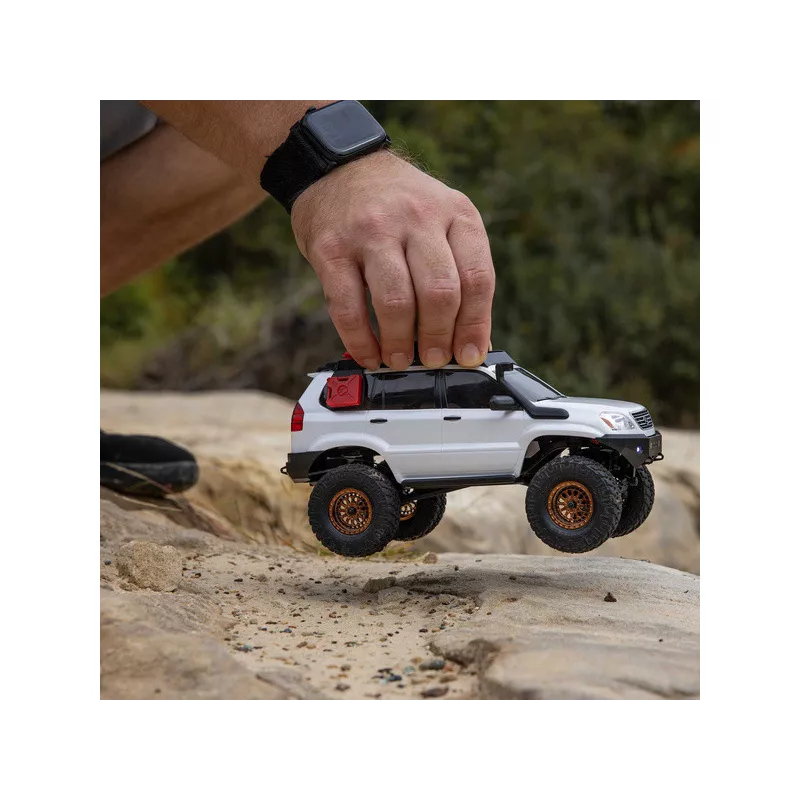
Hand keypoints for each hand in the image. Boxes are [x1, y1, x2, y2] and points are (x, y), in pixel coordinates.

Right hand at [291, 151, 494, 370]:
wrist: (339, 164)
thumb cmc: (396, 205)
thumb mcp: (440, 219)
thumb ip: (456, 270)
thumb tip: (468, 339)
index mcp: (455, 213)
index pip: (477, 278)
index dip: (475, 325)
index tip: (468, 354)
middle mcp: (417, 218)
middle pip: (440, 293)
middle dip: (438, 338)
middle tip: (432, 359)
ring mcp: (372, 232)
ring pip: (396, 303)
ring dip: (400, 343)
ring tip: (399, 360)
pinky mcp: (332, 248)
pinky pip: (348, 306)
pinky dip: (360, 340)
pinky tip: (367, 353)